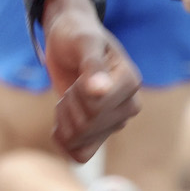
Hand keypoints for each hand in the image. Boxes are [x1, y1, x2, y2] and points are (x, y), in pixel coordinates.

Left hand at [41, 0, 142, 162]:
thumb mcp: (83, 42)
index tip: (78, 73)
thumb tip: (101, 90)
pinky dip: (64, 142)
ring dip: (64, 119)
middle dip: (67, 105)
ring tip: (68, 98)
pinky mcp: (100, 131)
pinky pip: (81, 154)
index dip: (76, 92)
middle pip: (86, 126)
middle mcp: (128, 105)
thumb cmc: (77, 35)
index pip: (95, 107)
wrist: (69, 39)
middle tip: (71, 85)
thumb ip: (92, 66)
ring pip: (80, 141)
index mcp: (130, 82)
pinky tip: (59, 124)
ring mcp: (115, 121)